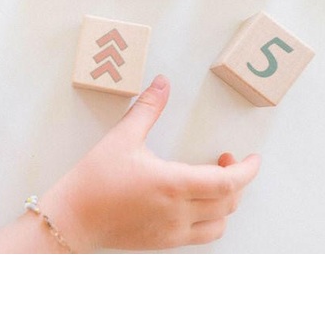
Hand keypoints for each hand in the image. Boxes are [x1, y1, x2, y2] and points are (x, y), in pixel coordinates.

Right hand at [41, 75, 260, 251]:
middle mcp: (179, 212)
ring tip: (214, 182)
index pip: (227, 182)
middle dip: (237, 180)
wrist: (72, 219)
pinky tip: (197, 203)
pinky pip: (203, 235)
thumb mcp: (122, 137)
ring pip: (220, 222)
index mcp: (172, 184)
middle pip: (229, 201)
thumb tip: (162, 82)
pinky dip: (212, 219)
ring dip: (227, 202)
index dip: (246, 171)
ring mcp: (173, 231)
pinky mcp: (165, 242)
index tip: (252, 158)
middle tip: (226, 159)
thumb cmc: (95, 179)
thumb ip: (148, 108)